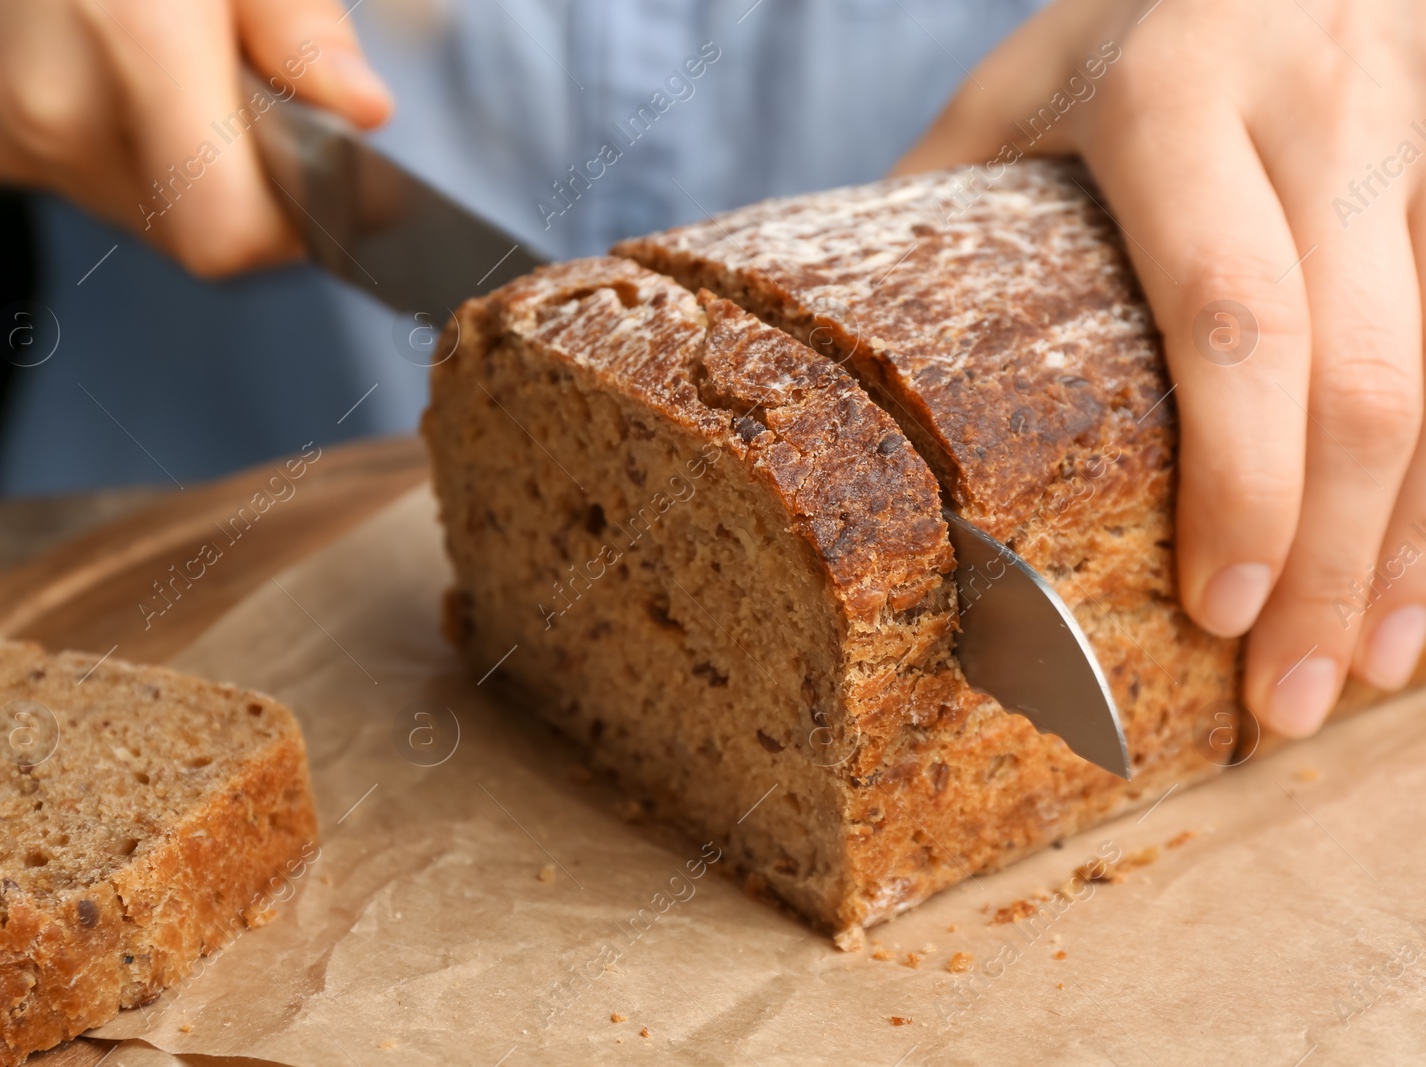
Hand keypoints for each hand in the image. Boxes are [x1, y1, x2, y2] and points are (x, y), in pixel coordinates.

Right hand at [0, 0, 392, 275]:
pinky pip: (80, 177)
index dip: (286, 225)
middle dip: (238, 177)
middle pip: (191, 228)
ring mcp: (2, 129)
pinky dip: (114, 138)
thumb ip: (294, 24)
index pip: (228, 233)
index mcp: (133, 38)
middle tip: (239, 86)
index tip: (316, 178)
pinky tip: (101, 56)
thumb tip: (362, 109)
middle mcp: (55, 105)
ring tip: (163, 57)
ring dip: (176, 160)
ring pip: (142, 208)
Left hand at [900, 0, 1425, 736]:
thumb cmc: (1128, 22)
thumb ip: (951, 213)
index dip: (1240, 476)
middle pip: (1363, 372)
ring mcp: (1420, 142)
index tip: (1215, 610)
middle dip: (1333, 558)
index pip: (1229, 314)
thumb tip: (840, 374)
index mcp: (1173, 100)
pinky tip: (1422, 595)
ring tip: (1362, 682)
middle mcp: (1320, 116)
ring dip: (1414, 552)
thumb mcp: (1017, 86)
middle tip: (1281, 701)